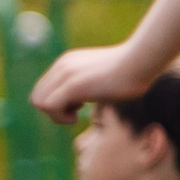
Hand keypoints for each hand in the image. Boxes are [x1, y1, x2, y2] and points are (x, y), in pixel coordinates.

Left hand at [31, 44, 159, 123]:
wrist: (142, 61)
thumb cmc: (135, 71)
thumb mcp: (107, 75)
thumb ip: (95, 81)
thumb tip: (100, 91)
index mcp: (69, 62)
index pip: (45, 88)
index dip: (57, 103)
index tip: (78, 106)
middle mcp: (62, 66)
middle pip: (37, 95)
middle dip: (53, 110)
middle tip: (76, 112)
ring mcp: (65, 74)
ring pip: (39, 102)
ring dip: (55, 115)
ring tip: (76, 115)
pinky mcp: (72, 85)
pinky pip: (49, 106)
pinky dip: (59, 117)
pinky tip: (77, 118)